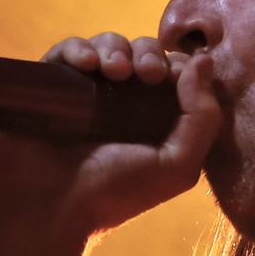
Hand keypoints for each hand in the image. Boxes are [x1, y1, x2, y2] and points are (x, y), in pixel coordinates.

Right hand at [0, 32, 222, 241]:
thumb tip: (204, 62)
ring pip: (107, 46)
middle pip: (142, 53)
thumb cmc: (115, 194)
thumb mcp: (176, 167)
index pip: (173, 73)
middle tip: (147, 73)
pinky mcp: (51, 84)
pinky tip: (86, 64)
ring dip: (116, 48)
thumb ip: (202, 118)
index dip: (178, 65)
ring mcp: (84, 91)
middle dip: (149, 54)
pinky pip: (66, 51)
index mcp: (153, 119)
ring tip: (115, 71)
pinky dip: (78, 49)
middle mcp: (120, 102)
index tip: (175, 73)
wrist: (50, 210)